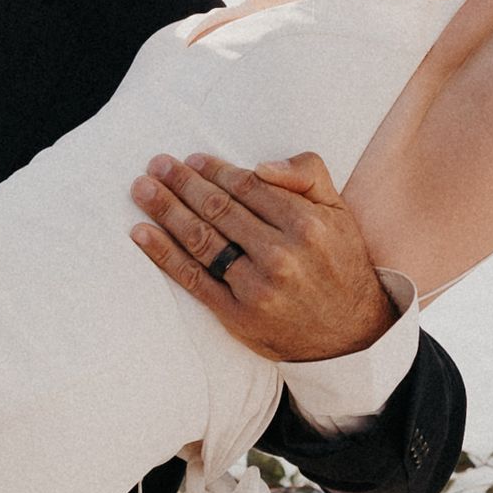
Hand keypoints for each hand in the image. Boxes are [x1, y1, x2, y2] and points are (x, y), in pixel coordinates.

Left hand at [127, 148, 397, 365]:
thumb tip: (260, 166)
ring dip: (166, 210)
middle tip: (156, 165)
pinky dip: (163, 254)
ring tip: (143, 189)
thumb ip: (307, 174)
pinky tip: (142, 233)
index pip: (246, 186)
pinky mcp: (237, 315)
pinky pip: (194, 278)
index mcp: (305, 223)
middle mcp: (280, 254)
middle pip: (218, 209)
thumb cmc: (339, 263)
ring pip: (201, 240)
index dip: (214, 170)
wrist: (350, 333)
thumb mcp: (337, 210)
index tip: (191, 160)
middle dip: (182, 183)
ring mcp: (256, 287)